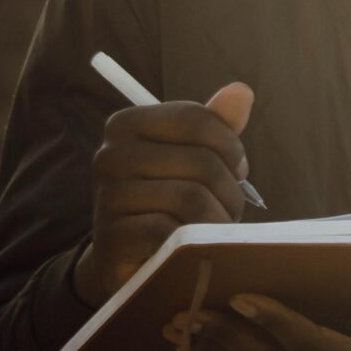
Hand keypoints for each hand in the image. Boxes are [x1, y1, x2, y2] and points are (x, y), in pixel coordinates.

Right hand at [73, 83, 253, 307]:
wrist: (126, 260)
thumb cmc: (165, 199)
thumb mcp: (189, 156)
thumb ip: (214, 125)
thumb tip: (242, 91)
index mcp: (126, 124)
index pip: (195, 118)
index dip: (230, 145)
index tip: (238, 168)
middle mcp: (110, 155)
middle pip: (201, 161)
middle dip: (231, 190)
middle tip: (231, 207)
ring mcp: (108, 197)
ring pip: (192, 199)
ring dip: (220, 219)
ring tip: (218, 229)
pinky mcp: (114, 239)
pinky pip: (173, 232)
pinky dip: (195, 243)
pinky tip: (196, 248)